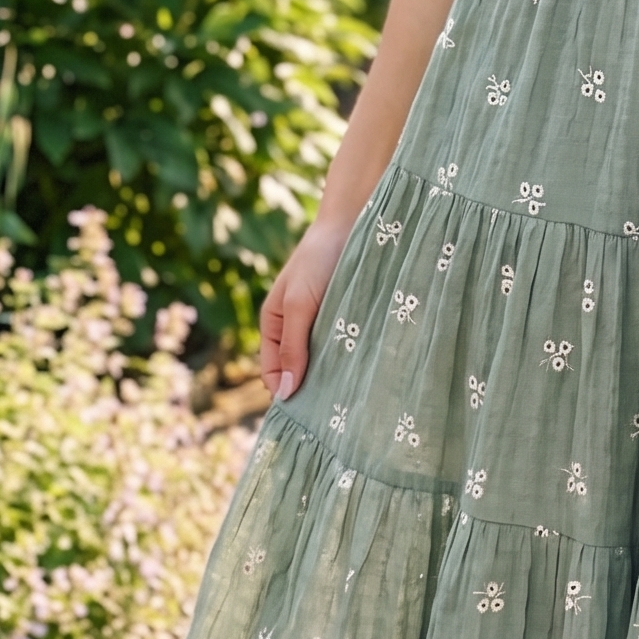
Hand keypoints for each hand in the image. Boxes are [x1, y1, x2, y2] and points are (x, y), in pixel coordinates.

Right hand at [259, 219, 350, 402]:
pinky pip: (344, 348)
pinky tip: (366, 373)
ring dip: (333, 377)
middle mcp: (296, 329)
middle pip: (298, 372)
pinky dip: (350, 360)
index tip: (306, 416)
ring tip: (351, 397)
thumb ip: (292, 347)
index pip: (272, 373)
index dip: (284, 394)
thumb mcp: (300, 304)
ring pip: (323, 363)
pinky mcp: (347, 318)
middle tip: (333, 414)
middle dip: (311, 390)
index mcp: (274, 325)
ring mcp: (322, 324)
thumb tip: (284, 394)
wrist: (353, 222)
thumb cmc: (319, 259)